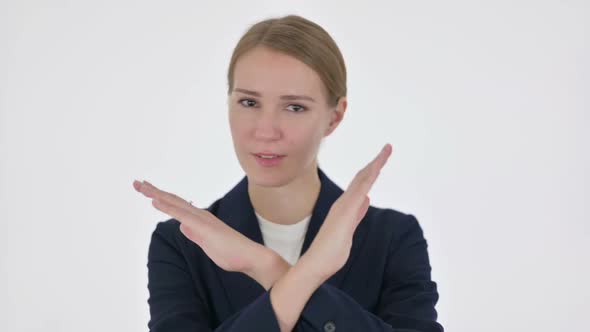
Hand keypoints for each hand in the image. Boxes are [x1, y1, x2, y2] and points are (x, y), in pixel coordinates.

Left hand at [133, 180, 267, 274]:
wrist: (249, 257)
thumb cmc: (232, 253)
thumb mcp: (207, 245)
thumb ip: (195, 235)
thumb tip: (183, 226)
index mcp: (201, 220)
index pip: (177, 207)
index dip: (162, 199)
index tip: (148, 192)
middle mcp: (200, 215)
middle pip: (173, 200)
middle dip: (154, 191)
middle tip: (137, 183)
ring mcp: (201, 219)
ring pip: (174, 203)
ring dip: (156, 194)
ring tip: (141, 185)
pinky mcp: (202, 226)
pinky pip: (180, 214)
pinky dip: (166, 206)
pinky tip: (154, 200)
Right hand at [303, 143, 392, 279]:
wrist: (316, 263)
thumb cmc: (330, 252)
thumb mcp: (349, 230)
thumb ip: (357, 214)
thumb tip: (365, 200)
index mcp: (346, 207)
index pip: (361, 185)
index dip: (371, 171)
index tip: (381, 160)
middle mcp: (344, 202)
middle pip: (362, 177)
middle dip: (376, 162)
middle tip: (388, 148)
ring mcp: (345, 205)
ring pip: (363, 179)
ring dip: (376, 164)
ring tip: (386, 151)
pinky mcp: (347, 211)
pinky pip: (361, 189)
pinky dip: (370, 176)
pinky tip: (378, 167)